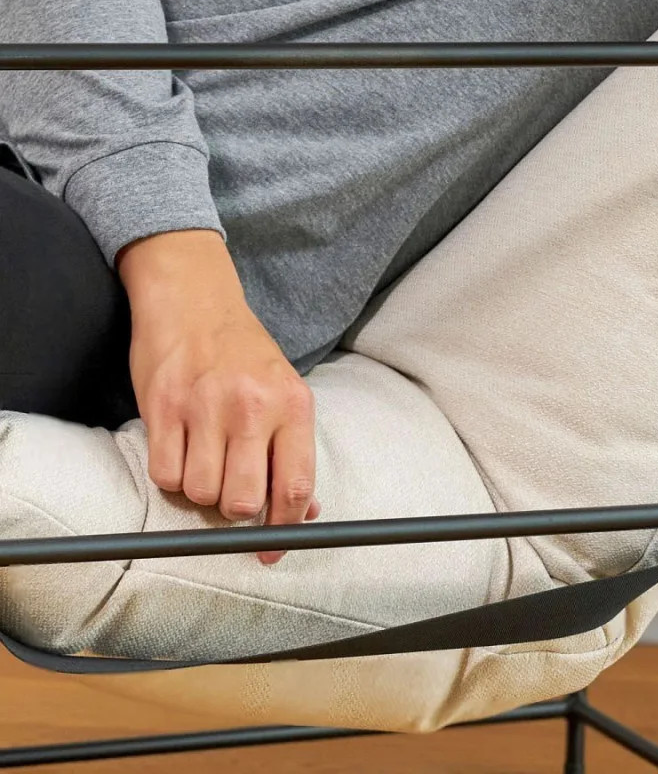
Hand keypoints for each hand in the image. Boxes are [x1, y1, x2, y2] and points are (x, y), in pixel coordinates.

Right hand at [118, 230, 317, 563]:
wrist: (194, 297)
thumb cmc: (243, 351)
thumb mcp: (283, 388)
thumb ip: (291, 449)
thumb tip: (303, 515)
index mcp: (293, 403)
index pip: (295, 486)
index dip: (284, 531)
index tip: (271, 552)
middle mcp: (252, 406)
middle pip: (244, 501)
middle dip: (235, 510)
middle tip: (230, 488)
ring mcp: (206, 405)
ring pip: (201, 493)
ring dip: (199, 491)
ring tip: (203, 458)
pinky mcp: (164, 406)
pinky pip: (165, 475)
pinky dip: (170, 475)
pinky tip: (179, 447)